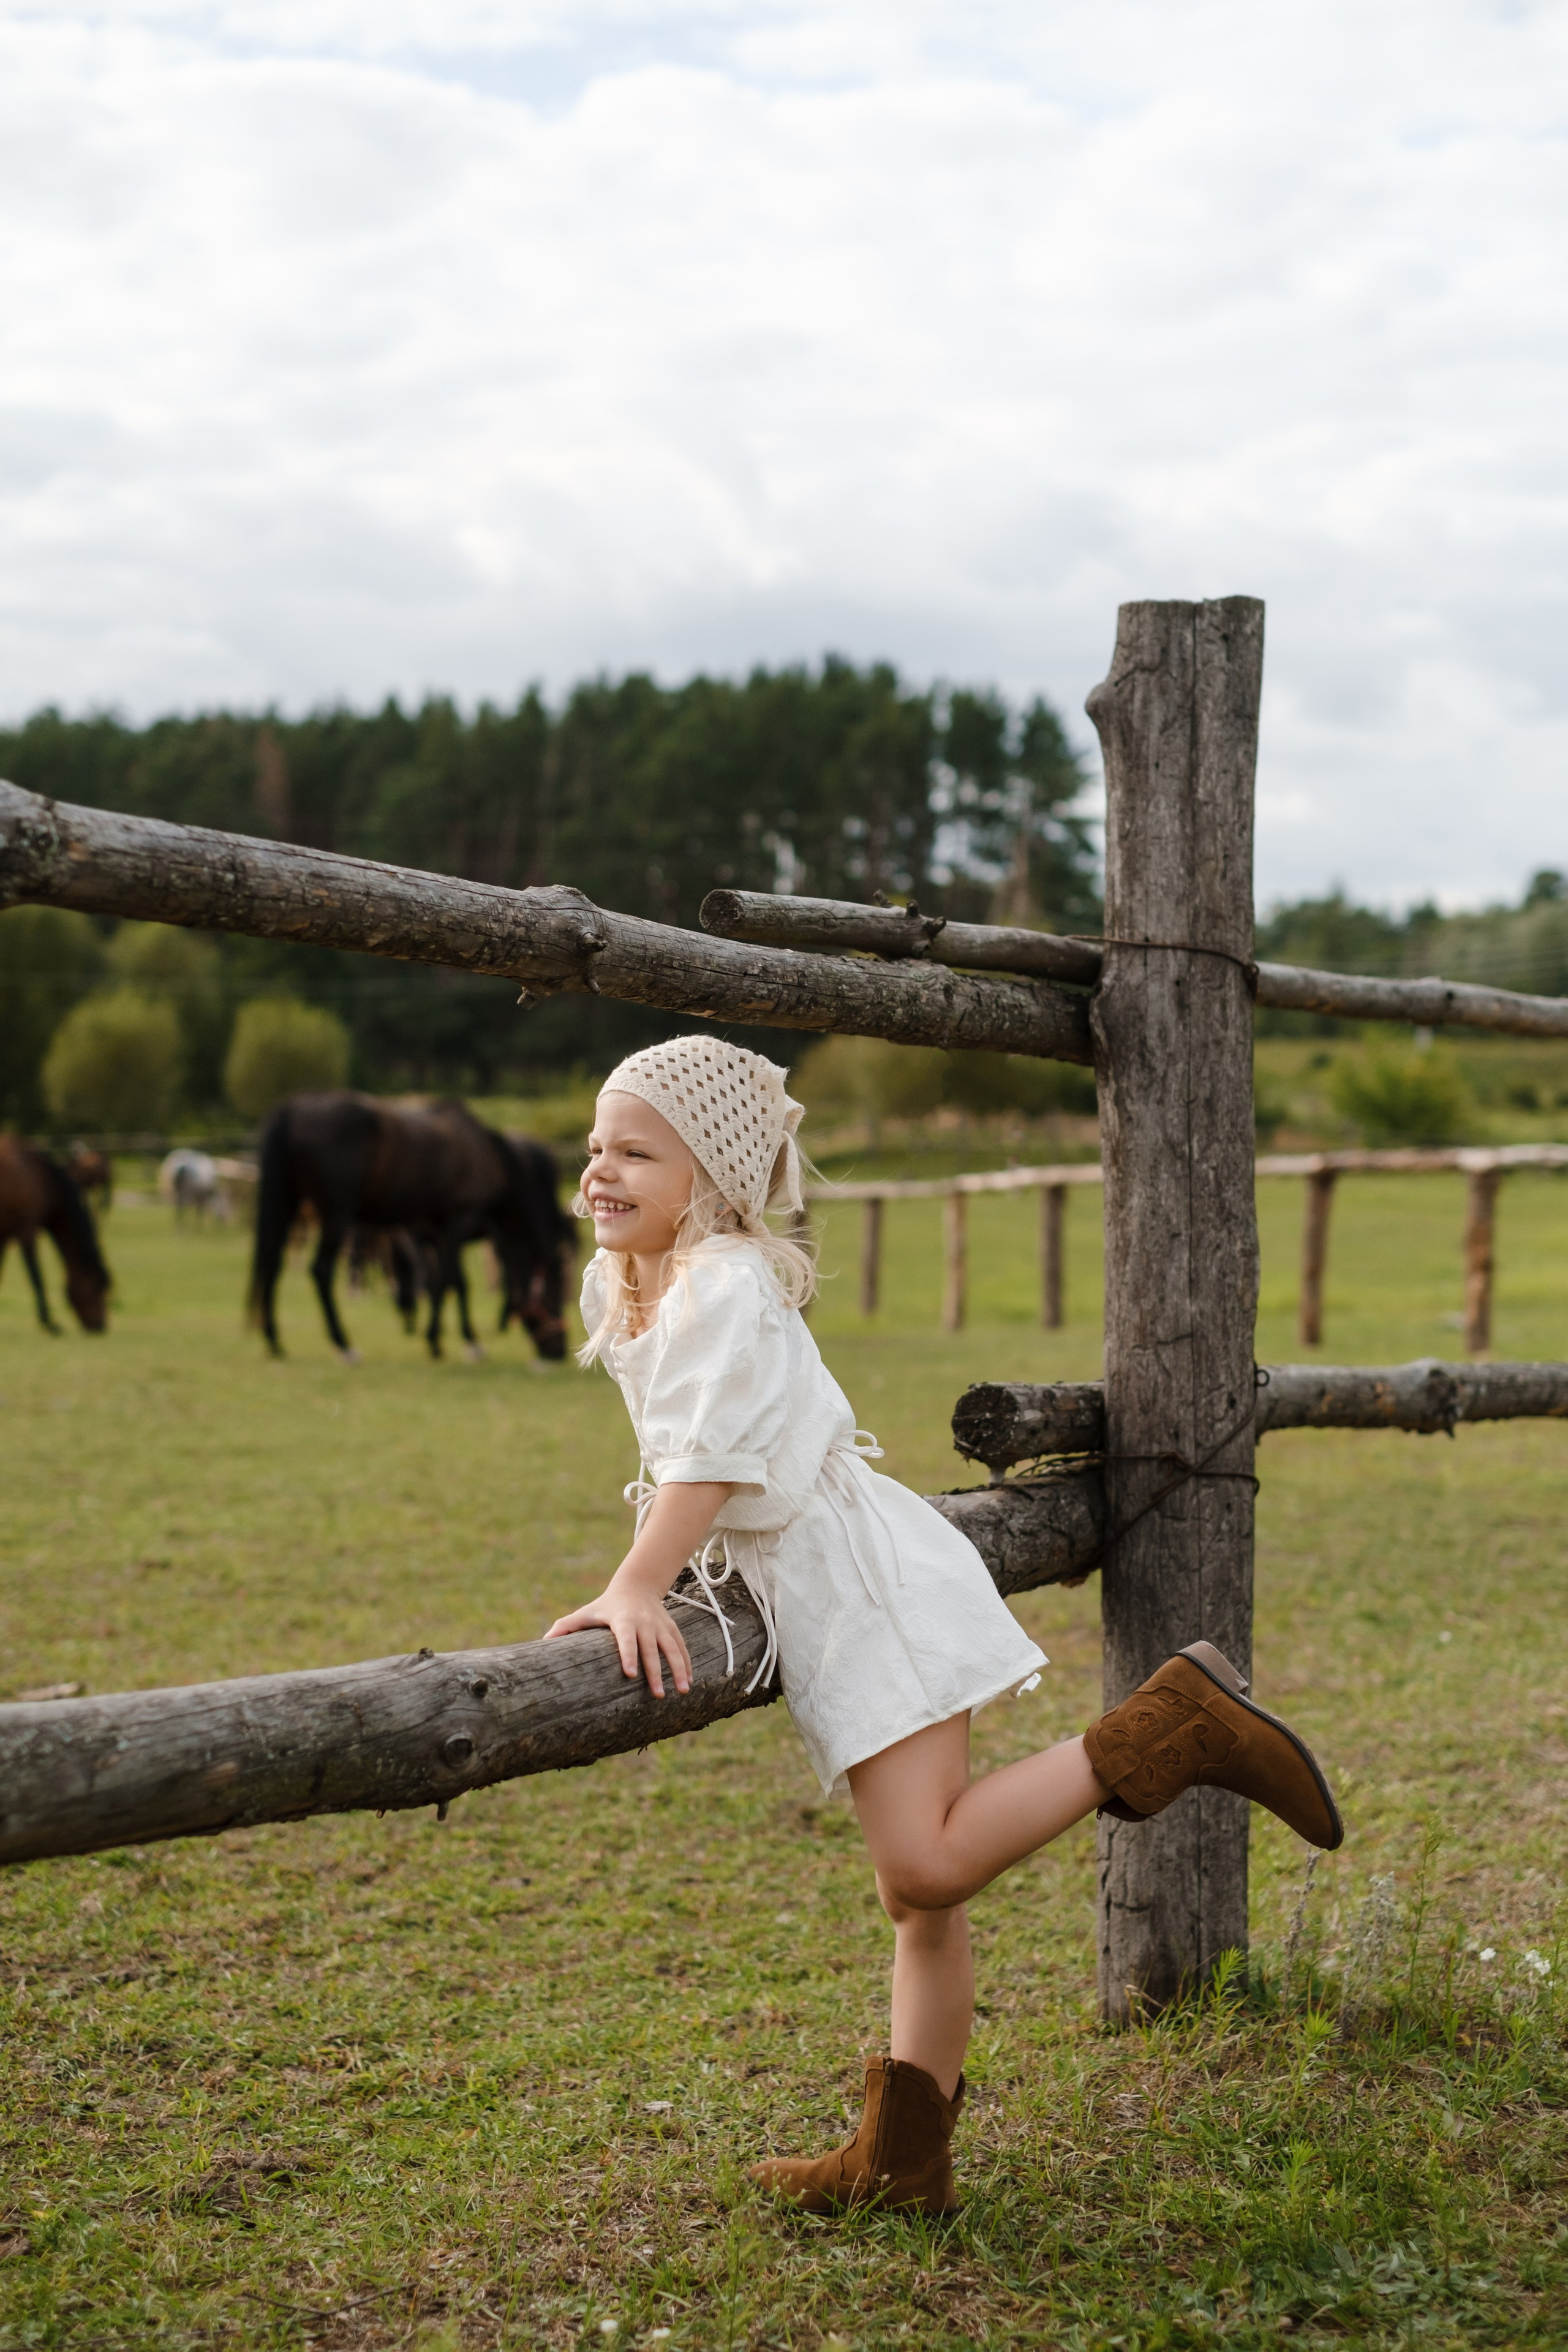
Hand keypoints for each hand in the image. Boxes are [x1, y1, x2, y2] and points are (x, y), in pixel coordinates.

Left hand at [544, 1585, 692, 1697]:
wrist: (637, 1586)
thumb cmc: (605, 1606)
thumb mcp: (586, 1613)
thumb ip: (566, 1627)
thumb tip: (543, 1643)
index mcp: (622, 1619)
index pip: (626, 1638)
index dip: (628, 1655)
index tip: (631, 1674)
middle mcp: (644, 1622)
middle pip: (651, 1648)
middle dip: (655, 1672)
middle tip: (657, 1695)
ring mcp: (661, 1625)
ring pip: (672, 1648)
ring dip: (679, 1669)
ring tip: (682, 1691)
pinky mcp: (671, 1628)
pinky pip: (682, 1647)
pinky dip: (687, 1664)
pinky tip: (689, 1682)